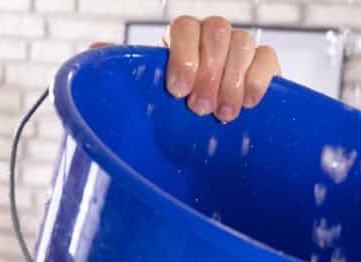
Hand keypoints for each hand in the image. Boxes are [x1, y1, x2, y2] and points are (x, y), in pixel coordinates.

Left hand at [92, 15, 281, 123]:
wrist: (209, 134)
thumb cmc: (172, 112)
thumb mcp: (146, 94)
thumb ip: (125, 70)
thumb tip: (92, 49)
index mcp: (180, 40)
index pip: (184, 27)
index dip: (183, 55)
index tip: (177, 91)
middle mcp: (211, 38)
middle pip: (217, 30)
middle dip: (208, 72)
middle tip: (199, 108)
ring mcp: (240, 48)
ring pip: (243, 42)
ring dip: (231, 80)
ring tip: (222, 114)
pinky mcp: (265, 64)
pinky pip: (268, 57)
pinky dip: (257, 80)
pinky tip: (248, 104)